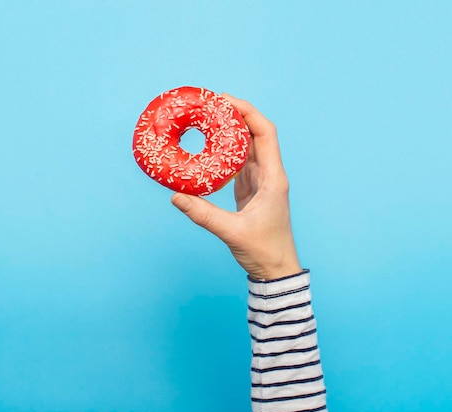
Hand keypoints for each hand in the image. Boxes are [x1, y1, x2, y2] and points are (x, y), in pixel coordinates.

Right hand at [171, 93, 301, 280]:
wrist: (275, 269)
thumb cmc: (264, 251)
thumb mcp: (232, 232)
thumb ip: (204, 214)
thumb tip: (176, 196)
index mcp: (273, 178)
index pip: (265, 133)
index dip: (247, 112)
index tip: (224, 100)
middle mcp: (269, 174)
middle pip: (255, 134)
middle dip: (235, 115)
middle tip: (210, 104)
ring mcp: (260, 181)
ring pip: (247, 146)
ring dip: (231, 130)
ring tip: (208, 117)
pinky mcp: (251, 189)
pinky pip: (239, 162)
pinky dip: (225, 150)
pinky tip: (210, 144)